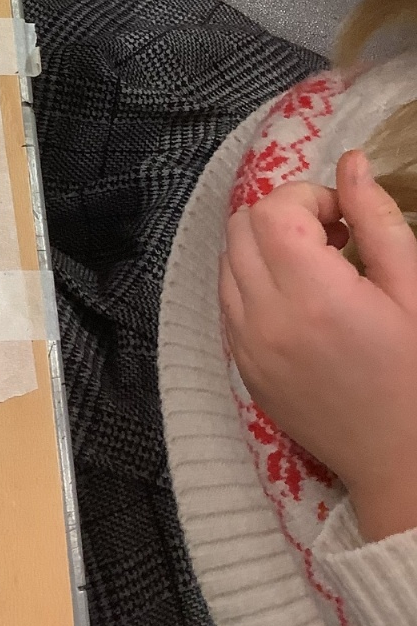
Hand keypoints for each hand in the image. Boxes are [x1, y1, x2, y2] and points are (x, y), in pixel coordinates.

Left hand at [220, 150, 416, 540]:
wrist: (404, 463)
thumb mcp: (415, 293)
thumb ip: (378, 221)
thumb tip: (353, 162)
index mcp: (313, 297)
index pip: (273, 210)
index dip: (309, 199)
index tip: (346, 222)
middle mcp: (266, 319)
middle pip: (241, 227)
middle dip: (284, 218)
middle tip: (334, 241)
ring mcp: (247, 346)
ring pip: (227, 260)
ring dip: (264, 248)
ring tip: (317, 271)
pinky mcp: (242, 368)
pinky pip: (228, 301)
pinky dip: (252, 283)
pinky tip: (297, 302)